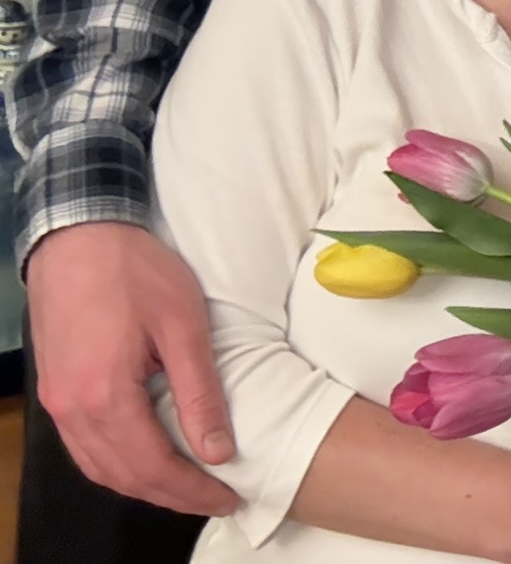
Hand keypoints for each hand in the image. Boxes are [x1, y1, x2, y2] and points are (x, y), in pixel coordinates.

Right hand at [25, 221, 238, 514]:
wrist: (78, 236)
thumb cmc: (135, 271)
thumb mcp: (182, 326)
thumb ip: (199, 392)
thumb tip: (219, 449)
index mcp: (105, 396)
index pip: (153, 466)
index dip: (192, 490)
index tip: (229, 498)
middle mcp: (72, 410)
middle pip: (123, 476)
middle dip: (172, 495)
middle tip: (217, 499)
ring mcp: (58, 403)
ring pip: (99, 467)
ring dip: (143, 484)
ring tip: (189, 486)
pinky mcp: (56, 391)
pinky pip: (85, 447)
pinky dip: (118, 464)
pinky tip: (147, 459)